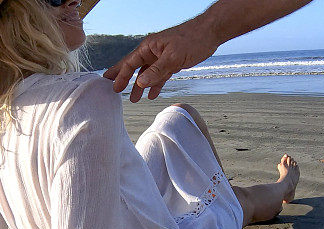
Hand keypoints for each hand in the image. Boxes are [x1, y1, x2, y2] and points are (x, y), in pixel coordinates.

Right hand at [103, 17, 219, 102]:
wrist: (210, 34)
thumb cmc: (192, 39)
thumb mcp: (173, 57)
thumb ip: (156, 70)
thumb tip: (140, 83)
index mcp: (149, 46)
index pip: (130, 63)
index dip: (121, 75)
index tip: (114, 87)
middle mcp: (153, 51)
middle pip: (135, 67)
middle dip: (124, 78)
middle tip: (113, 89)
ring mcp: (162, 57)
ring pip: (147, 74)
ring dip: (140, 86)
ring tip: (134, 99)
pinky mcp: (172, 63)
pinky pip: (160, 75)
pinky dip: (156, 85)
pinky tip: (152, 94)